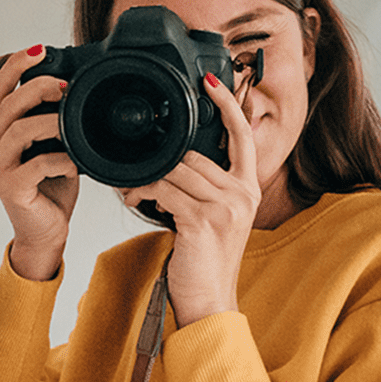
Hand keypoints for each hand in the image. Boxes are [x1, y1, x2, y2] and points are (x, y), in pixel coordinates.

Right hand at [0, 45, 76, 281]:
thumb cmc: (51, 186)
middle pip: (6, 103)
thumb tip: (75, 88)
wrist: (47, 231)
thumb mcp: (55, 144)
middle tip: (64, 87)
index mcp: (1, 129)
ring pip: (18, 130)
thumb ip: (55, 118)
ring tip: (71, 124)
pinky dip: (60, 159)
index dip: (16, 65)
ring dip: (51, 122)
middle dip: (37, 87)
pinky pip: (34, 164)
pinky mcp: (11, 187)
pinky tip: (75, 162)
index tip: (41, 50)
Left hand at [118, 72, 259, 325]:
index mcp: (248, 188)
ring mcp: (226, 206)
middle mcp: (243, 193)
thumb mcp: (213, 218)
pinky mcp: (204, 220)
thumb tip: (171, 162)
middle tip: (136, 173)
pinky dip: (144, 191)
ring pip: (177, 169)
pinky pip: (165, 189)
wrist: (209, 303)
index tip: (210, 79)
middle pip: (195, 154)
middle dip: (160, 161)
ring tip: (132, 190)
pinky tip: (135, 200)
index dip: (228, 104)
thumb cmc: (204, 262)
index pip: (242, 135)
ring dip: (146, 177)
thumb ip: (203, 187)